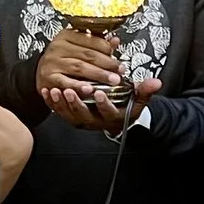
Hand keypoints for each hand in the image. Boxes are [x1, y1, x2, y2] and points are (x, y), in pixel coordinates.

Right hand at [36, 29, 122, 98]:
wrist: (40, 72)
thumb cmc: (61, 59)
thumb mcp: (77, 47)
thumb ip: (96, 44)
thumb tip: (115, 41)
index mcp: (66, 35)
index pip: (91, 40)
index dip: (107, 49)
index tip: (118, 58)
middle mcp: (58, 47)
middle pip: (88, 54)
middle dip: (107, 63)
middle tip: (120, 71)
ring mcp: (53, 62)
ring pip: (80, 67)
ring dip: (99, 74)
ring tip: (112, 80)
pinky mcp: (49, 78)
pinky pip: (67, 82)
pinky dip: (79, 86)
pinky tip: (90, 89)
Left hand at [43, 76, 160, 132]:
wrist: (116, 117)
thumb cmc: (126, 106)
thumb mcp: (138, 99)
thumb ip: (145, 90)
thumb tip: (156, 82)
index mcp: (112, 116)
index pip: (108, 112)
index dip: (104, 104)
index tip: (100, 93)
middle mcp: (96, 121)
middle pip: (84, 115)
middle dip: (77, 103)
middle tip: (71, 91)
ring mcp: (82, 120)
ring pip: (69, 114)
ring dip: (61, 103)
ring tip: (56, 90)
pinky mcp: (72, 116)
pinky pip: (60, 111)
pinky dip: (52, 103)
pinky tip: (47, 91)